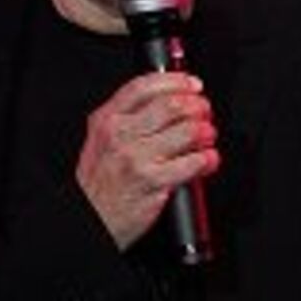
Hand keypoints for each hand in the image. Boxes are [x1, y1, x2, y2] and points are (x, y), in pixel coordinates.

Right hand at [75, 71, 218, 249]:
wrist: (92, 219)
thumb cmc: (99, 184)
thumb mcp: (101, 141)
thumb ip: (127, 118)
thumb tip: (166, 99)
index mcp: (106, 119)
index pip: (144, 86)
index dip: (175, 81)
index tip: (191, 84)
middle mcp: (120, 135)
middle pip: (172, 105)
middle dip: (197, 106)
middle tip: (204, 112)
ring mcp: (137, 158)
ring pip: (187, 131)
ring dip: (206, 132)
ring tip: (207, 136)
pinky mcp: (154, 182)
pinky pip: (193, 163)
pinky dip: (208, 159)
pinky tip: (207, 160)